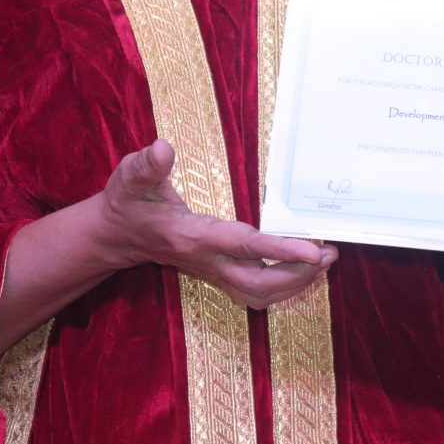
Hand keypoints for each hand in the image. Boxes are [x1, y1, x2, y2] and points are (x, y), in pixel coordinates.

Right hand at [94, 140, 333, 309]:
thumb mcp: (130, 178)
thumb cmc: (127, 202)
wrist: (113, 235)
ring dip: (295, 284)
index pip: (243, 247)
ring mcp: (212, 273)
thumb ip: (147, 166)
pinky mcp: (216, 275)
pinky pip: (254, 292)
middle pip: (259, 283)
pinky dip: (282, 287)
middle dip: (299, 274)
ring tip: (325, 263)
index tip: (313, 251)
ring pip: (258, 294)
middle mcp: (205, 262)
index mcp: (192, 236)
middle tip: (330, 254)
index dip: (279, 251)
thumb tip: (163, 148)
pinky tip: (301, 271)